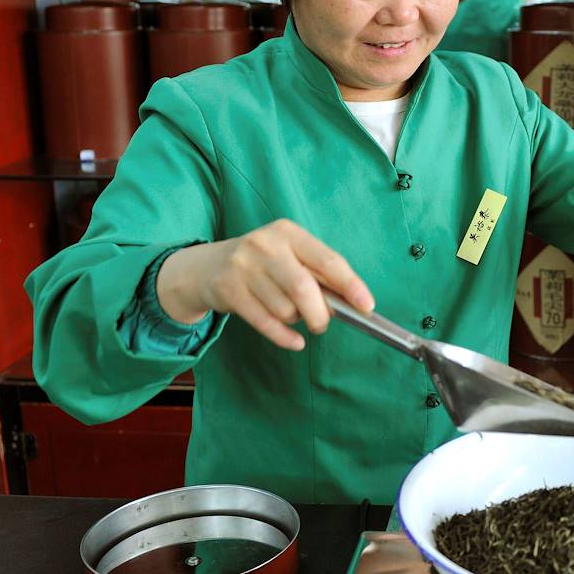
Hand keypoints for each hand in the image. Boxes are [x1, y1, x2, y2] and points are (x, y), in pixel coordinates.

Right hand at [155, 220, 373, 350]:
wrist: (206, 267)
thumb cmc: (262, 264)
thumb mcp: (289, 256)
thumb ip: (318, 275)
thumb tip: (350, 303)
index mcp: (289, 232)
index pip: (328, 261)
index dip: (351, 286)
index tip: (367, 306)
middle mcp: (265, 245)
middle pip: (304, 288)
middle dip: (320, 314)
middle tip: (322, 324)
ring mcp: (243, 266)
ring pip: (285, 309)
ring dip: (295, 320)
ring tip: (289, 313)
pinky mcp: (228, 289)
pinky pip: (266, 323)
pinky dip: (285, 337)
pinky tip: (293, 341)